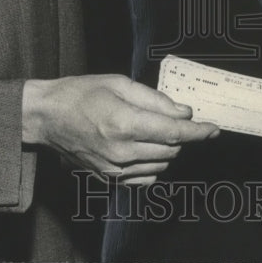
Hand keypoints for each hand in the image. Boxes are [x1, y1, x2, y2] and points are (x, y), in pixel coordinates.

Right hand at [22, 74, 218, 181]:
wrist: (47, 117)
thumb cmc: (82, 93)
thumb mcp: (120, 84)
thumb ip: (155, 99)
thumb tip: (184, 112)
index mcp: (125, 124)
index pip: (173, 133)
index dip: (198, 132)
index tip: (214, 129)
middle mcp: (121, 151)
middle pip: (171, 150)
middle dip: (181, 135)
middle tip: (174, 117)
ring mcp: (114, 169)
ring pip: (161, 165)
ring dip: (167, 149)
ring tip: (154, 129)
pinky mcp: (108, 178)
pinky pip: (144, 177)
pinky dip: (153, 164)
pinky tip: (145, 148)